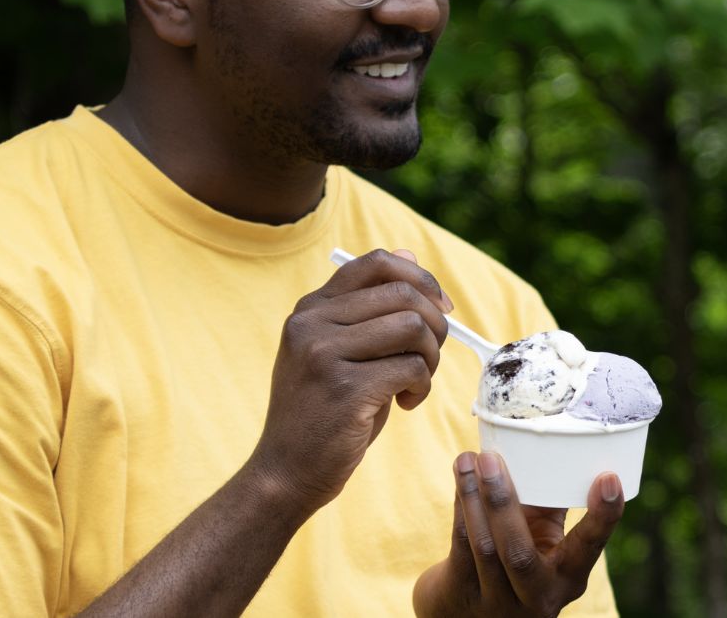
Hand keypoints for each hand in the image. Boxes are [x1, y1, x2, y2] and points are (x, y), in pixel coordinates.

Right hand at [250, 248, 452, 510]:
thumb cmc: (323, 411)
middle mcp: (312, 323)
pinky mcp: (344, 388)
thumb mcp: (337, 350)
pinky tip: (406, 403)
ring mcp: (324, 354)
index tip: (440, 307)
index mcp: (310, 308)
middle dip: (434, 325)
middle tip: (429, 357)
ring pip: (413, 327)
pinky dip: (422, 386)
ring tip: (415, 382)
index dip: (421, 278)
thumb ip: (368, 308)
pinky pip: (412, 368)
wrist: (286, 471)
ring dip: (430, 357)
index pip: (376, 263)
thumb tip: (410, 256)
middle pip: (403, 294)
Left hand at [414, 452, 624, 616]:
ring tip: (469, 458)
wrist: (466, 612)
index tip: (609, 478)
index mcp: (567, 579)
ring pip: (483, 546)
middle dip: (503, 503)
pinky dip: (461, 505)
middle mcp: (535, 596)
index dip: (602, 517)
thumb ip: (550, 503)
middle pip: (518, 553)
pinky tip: (461, 476)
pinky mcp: (460, 594)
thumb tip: (558, 443)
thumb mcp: (543, 542)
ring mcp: (496, 601)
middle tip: (493, 457)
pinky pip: (461, 544)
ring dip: (473, 496)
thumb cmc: (516, 561)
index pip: (589, 549)